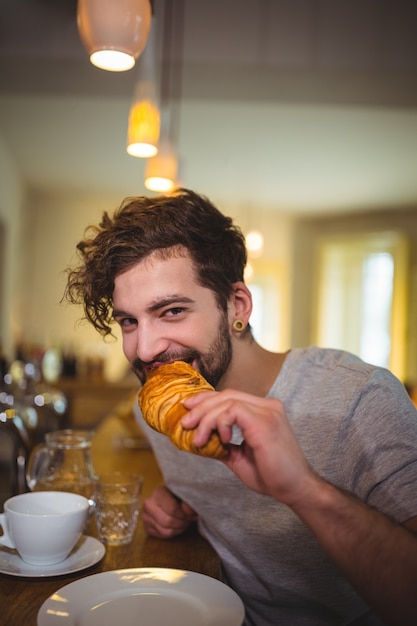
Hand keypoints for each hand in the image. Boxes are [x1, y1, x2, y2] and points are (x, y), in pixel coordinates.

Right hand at [142, 485, 197, 537]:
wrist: (169, 497)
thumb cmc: (178, 495)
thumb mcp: (184, 494)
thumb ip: (188, 502)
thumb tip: (190, 511)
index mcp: (158, 493)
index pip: (172, 509)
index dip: (185, 514)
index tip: (191, 514)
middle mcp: (148, 505)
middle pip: (168, 521)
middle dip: (182, 523)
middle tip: (189, 520)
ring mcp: (145, 517)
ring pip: (165, 531)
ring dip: (179, 529)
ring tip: (184, 523)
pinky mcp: (147, 528)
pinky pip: (162, 536)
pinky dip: (173, 533)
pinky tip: (177, 526)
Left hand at [183, 389, 316, 507]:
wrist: (295, 489)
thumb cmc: (272, 475)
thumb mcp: (240, 456)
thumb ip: (223, 443)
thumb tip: (199, 438)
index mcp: (263, 410)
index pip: (230, 396)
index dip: (206, 400)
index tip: (188, 409)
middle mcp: (267, 406)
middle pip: (226, 394)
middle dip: (201, 407)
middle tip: (185, 423)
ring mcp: (267, 411)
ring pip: (227, 401)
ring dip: (206, 418)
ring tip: (198, 438)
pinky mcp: (264, 421)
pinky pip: (233, 410)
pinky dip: (221, 422)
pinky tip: (222, 439)